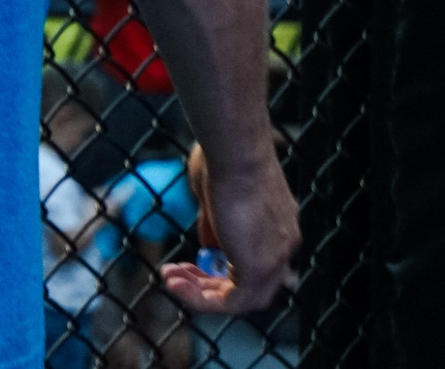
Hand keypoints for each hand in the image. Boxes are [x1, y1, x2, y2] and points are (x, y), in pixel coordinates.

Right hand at [162, 141, 299, 311]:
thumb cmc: (223, 158)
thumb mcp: (214, 194)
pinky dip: (202, 299)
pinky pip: (231, 301)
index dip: (222, 264)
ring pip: (243, 298)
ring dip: (203, 294)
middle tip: (177, 275)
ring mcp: (276, 258)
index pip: (255, 257)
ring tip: (170, 281)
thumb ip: (214, 224)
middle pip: (251, 282)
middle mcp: (284, 244)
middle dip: (209, 283)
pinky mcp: (259, 269)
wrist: (235, 153)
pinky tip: (175, 284)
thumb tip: (209, 247)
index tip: (193, 259)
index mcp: (278, 223)